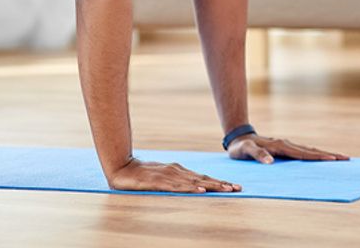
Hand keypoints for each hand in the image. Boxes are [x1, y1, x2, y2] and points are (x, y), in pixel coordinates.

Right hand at [107, 157, 241, 193]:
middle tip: (238, 188)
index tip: (234, 186)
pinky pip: (177, 186)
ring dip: (211, 186)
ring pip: (194, 182)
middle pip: (203, 179)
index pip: (203, 177)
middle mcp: (176, 171)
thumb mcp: (162, 176)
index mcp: (178, 170)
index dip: (219, 182)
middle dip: (221, 184)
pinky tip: (200, 190)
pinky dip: (189, 188)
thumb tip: (194, 185)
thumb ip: (176, 180)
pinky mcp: (158, 182)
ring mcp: (168, 176)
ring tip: (226, 189)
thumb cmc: (142, 173)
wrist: (121, 168)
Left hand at [227, 134, 349, 163]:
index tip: (333, 159)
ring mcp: (286, 145)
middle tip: (346, 159)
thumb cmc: (240, 147)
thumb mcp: (244, 150)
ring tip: (340, 159)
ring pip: (309, 150)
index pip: (302, 153)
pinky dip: (314, 155)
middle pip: (311, 150)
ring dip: (324, 154)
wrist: (237, 137)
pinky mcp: (284, 148)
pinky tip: (321, 159)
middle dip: (328, 155)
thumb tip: (270, 161)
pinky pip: (302, 152)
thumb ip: (257, 155)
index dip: (318, 157)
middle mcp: (286, 144)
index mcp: (280, 146)